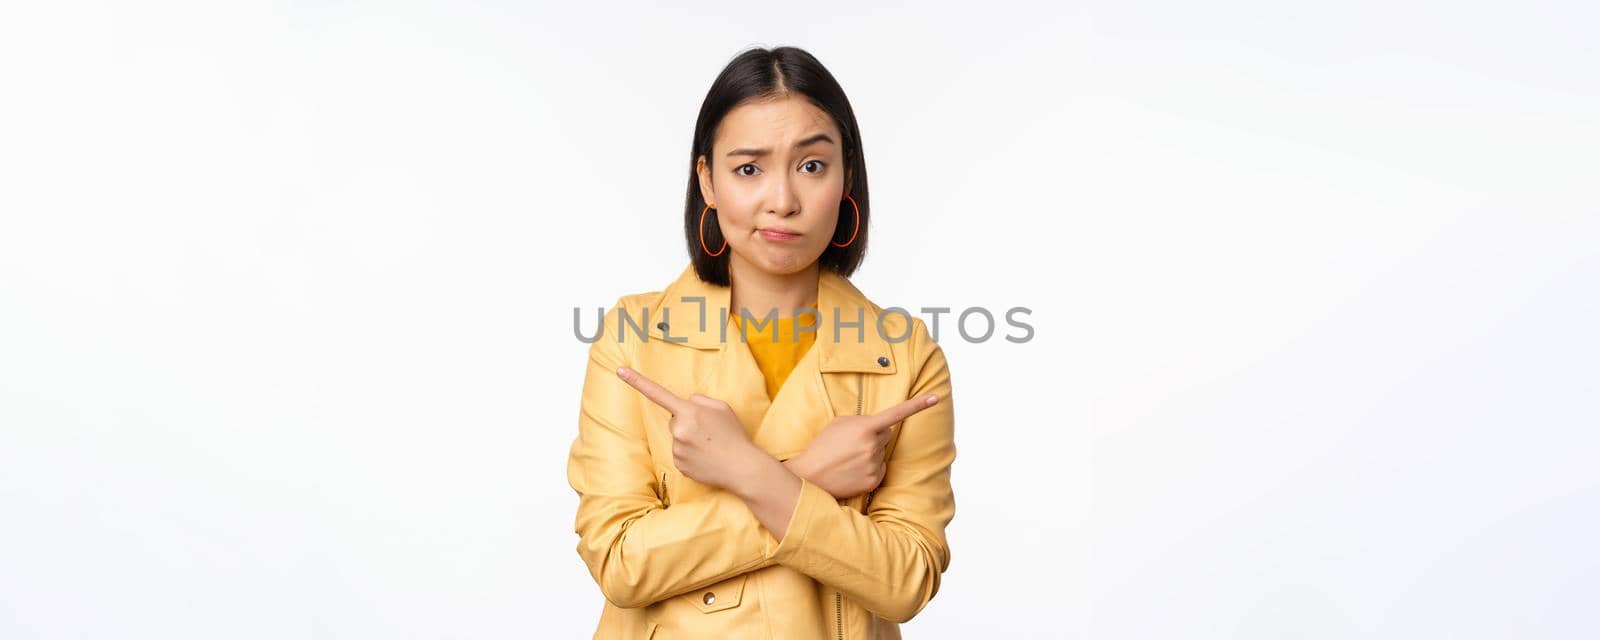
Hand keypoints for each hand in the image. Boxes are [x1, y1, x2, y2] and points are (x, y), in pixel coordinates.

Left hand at [616, 366, 760, 490]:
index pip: (658, 393)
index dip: (637, 381)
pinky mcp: (679, 465)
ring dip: (689, 439)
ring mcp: (677, 449)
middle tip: (709, 431)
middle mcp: (678, 429)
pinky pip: (680, 455)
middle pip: (674, 420)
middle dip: (688, 422)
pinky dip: (690, 455)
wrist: (742, 467)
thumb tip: (687, 404)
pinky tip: (706, 457)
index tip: (620, 370)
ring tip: (710, 446)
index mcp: (689, 411)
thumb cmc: (733, 435)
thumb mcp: (722, 408)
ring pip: (677, 438)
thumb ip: (700, 400)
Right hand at [790, 394, 940, 498]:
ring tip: (847, 459)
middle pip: (886, 435)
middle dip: (874, 436)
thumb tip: (879, 428)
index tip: (936, 398)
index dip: (918, 405)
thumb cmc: (822, 447)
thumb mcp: (838, 424)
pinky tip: (852, 471)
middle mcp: (873, 446)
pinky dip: (869, 469)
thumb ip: (861, 421)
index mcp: (865, 427)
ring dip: (869, 454)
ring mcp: (874, 464)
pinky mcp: (873, 481)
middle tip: (851, 444)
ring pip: (881, 453)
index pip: (896, 413)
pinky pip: (880, 470)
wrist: (809, 476)